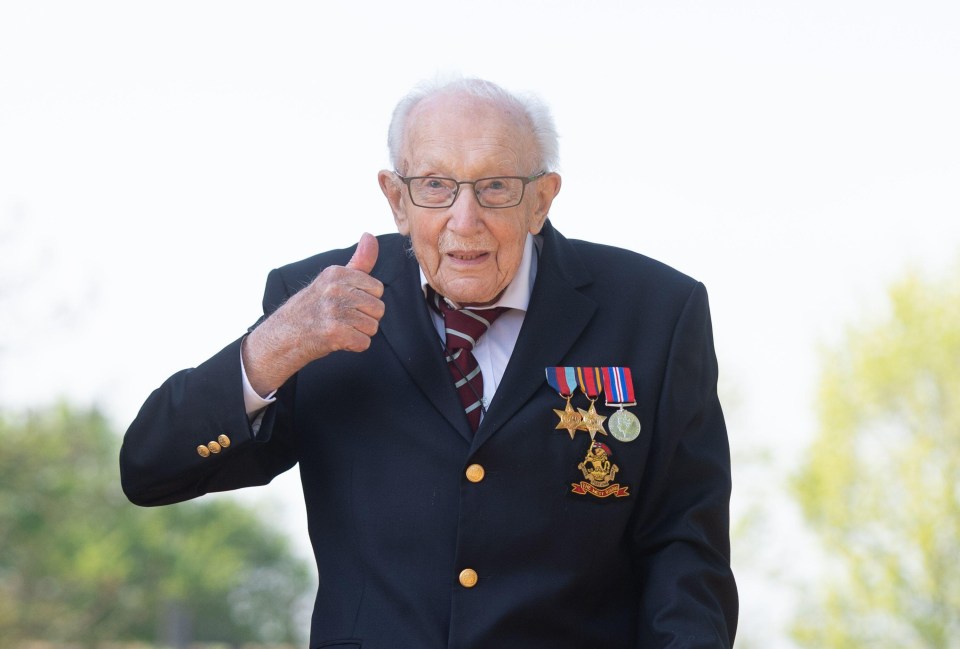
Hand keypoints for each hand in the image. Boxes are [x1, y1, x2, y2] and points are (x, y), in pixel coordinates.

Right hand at [242, 233, 384, 394]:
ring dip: (358, 333)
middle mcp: (335, 288)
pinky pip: (364, 342)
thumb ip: (358, 261)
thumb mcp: (333, 279)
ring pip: (372, 326)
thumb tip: (370, 235)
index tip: (346, 303)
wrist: (284, 335)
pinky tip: (336, 340)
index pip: (377, 288)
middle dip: (364, 318)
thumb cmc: (312, 307)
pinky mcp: (335, 332)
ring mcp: (334, 310)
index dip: (365, 300)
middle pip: (378, 309)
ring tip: (339, 328)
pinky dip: (352, 346)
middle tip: (341, 319)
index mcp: (336, 273)